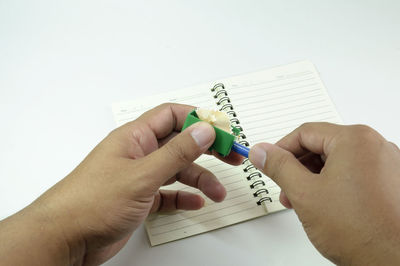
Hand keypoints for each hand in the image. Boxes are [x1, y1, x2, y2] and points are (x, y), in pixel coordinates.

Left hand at [0, 103, 241, 264]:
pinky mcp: (138, 199)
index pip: (172, 115)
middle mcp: (138, 154)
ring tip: (218, 192)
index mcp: (135, 137)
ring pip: (176, 171)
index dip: (199, 119)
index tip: (223, 130)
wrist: (65, 238)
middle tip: (231, 156)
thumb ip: (176, 152)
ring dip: (199, 179)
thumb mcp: (142, 174)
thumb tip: (203, 129)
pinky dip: (183, 197)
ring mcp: (138, 177)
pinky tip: (195, 203)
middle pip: (180, 144)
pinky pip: (168, 193)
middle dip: (207, 149)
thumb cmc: (91, 202)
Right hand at [249, 123, 399, 264]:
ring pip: (335, 161)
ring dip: (313, 178)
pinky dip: (332, 184)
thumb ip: (278, 167)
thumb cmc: (360, 231)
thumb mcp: (304, 193)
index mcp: (355, 140)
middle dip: (297, 168)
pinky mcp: (388, 181)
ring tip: (303, 201)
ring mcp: (385, 164)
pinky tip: (324, 205)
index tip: (269, 162)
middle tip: (285, 187)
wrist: (392, 262)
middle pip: (321, 146)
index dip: (281, 149)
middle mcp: (374, 146)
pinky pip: (352, 173)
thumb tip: (262, 152)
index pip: (305, 132)